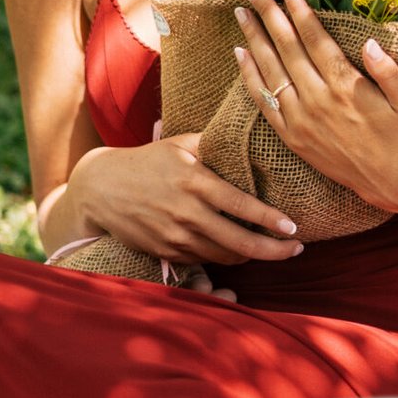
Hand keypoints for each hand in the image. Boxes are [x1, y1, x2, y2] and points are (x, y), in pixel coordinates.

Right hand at [73, 134, 303, 266]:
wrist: (100, 189)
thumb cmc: (147, 161)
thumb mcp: (180, 144)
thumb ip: (216, 144)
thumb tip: (251, 136)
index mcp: (195, 182)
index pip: (243, 207)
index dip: (272, 221)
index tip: (294, 228)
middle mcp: (187, 213)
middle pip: (240, 243)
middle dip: (274, 251)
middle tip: (296, 249)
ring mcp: (175, 237)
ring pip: (225, 256)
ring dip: (251, 256)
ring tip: (270, 248)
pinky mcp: (166, 253)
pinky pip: (205, 260)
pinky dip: (224, 257)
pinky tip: (237, 249)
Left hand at [233, 0, 397, 211]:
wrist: (392, 182)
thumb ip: (388, 70)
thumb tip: (370, 41)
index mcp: (346, 85)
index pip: (314, 39)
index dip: (297, 10)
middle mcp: (318, 100)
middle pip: (286, 48)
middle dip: (268, 15)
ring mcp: (301, 120)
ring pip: (270, 71)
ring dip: (254, 39)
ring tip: (241, 13)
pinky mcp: (292, 137)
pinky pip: (263, 102)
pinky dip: (249, 77)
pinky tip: (240, 54)